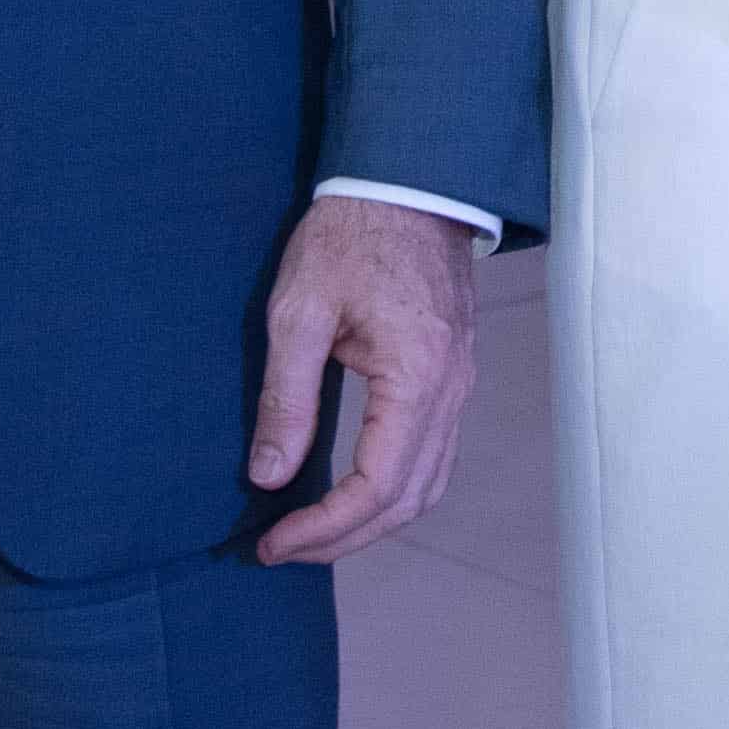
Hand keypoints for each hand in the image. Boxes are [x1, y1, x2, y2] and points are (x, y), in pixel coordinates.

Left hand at [252, 196, 484, 564]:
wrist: (408, 179)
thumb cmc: (351, 235)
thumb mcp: (298, 311)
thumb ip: (286, 397)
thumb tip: (268, 475)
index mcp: (418, 376)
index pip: (376, 486)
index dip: (324, 528)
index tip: (273, 541)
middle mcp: (452, 390)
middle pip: (409, 500)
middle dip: (344, 538)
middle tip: (284, 548)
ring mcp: (460, 384)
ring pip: (428, 485)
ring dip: (372, 522)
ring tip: (313, 533)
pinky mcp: (454, 376)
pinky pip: (434, 456)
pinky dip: (394, 490)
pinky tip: (351, 492)